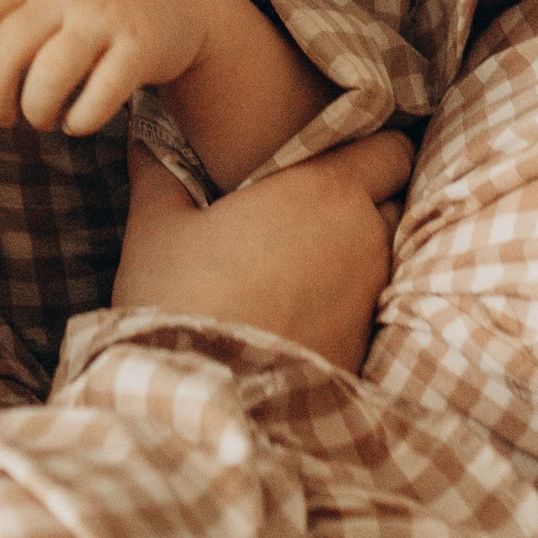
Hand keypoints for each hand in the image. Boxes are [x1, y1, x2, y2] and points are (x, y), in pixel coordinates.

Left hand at [0, 0, 236, 137]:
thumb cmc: (94, 12)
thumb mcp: (46, 14)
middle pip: (9, 46)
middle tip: (4, 116)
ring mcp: (105, 18)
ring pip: (52, 74)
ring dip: (38, 109)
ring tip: (43, 119)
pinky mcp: (140, 47)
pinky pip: (101, 95)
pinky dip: (81, 121)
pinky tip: (78, 124)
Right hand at [110, 130, 411, 375]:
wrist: (201, 401)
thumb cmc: (179, 298)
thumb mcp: (157, 228)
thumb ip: (160, 172)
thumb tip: (145, 136)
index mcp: (325, 190)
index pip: (391, 148)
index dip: (369, 147)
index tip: (330, 153)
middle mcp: (364, 238)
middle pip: (392, 201)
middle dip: (361, 198)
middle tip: (304, 206)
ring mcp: (370, 297)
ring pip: (380, 256)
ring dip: (350, 252)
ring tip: (294, 260)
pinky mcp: (363, 348)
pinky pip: (366, 307)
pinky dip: (341, 301)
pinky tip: (293, 308)